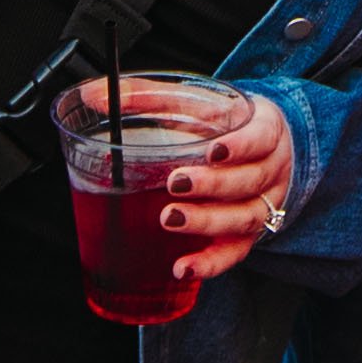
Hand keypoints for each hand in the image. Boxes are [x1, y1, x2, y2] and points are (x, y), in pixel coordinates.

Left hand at [82, 78, 301, 288]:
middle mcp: (271, 168)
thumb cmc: (222, 121)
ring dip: (208, 222)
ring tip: (170, 219)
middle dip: (213, 186)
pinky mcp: (249, 233)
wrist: (260, 144)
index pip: (261, 138)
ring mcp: (264, 203)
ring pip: (245, 218)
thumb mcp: (194, 101)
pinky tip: (182, 266)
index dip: (241, 146)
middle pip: (250, 181)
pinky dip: (210, 263)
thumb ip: (146, 97)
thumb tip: (91, 96)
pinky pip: (235, 253)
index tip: (213, 151)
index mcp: (265, 129)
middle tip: (176, 183)